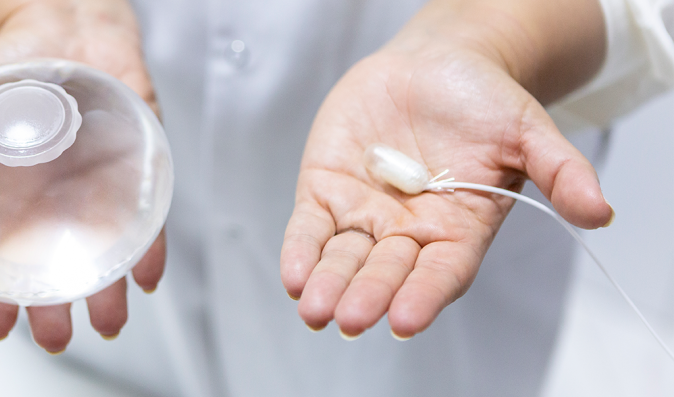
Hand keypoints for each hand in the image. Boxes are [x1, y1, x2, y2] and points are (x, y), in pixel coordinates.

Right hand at [0, 0, 163, 352]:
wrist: (63, 25)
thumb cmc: (10, 68)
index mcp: (15, 198)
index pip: (6, 260)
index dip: (0, 297)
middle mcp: (59, 201)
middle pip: (60, 266)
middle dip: (57, 308)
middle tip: (55, 338)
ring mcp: (99, 187)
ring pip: (106, 251)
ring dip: (108, 291)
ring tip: (106, 322)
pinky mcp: (137, 165)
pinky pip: (148, 215)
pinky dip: (151, 246)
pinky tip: (147, 275)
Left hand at [279, 11, 612, 339]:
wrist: (433, 63)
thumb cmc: (483, 100)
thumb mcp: (528, 128)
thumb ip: (559, 169)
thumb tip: (600, 212)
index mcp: (457, 228)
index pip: (440, 272)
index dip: (423, 295)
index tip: (405, 320)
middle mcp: (407, 230)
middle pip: (386, 272)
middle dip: (368, 294)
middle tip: (351, 319)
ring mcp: (363, 213)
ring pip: (342, 258)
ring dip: (328, 284)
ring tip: (315, 310)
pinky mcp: (325, 190)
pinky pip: (310, 228)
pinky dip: (300, 251)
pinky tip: (294, 277)